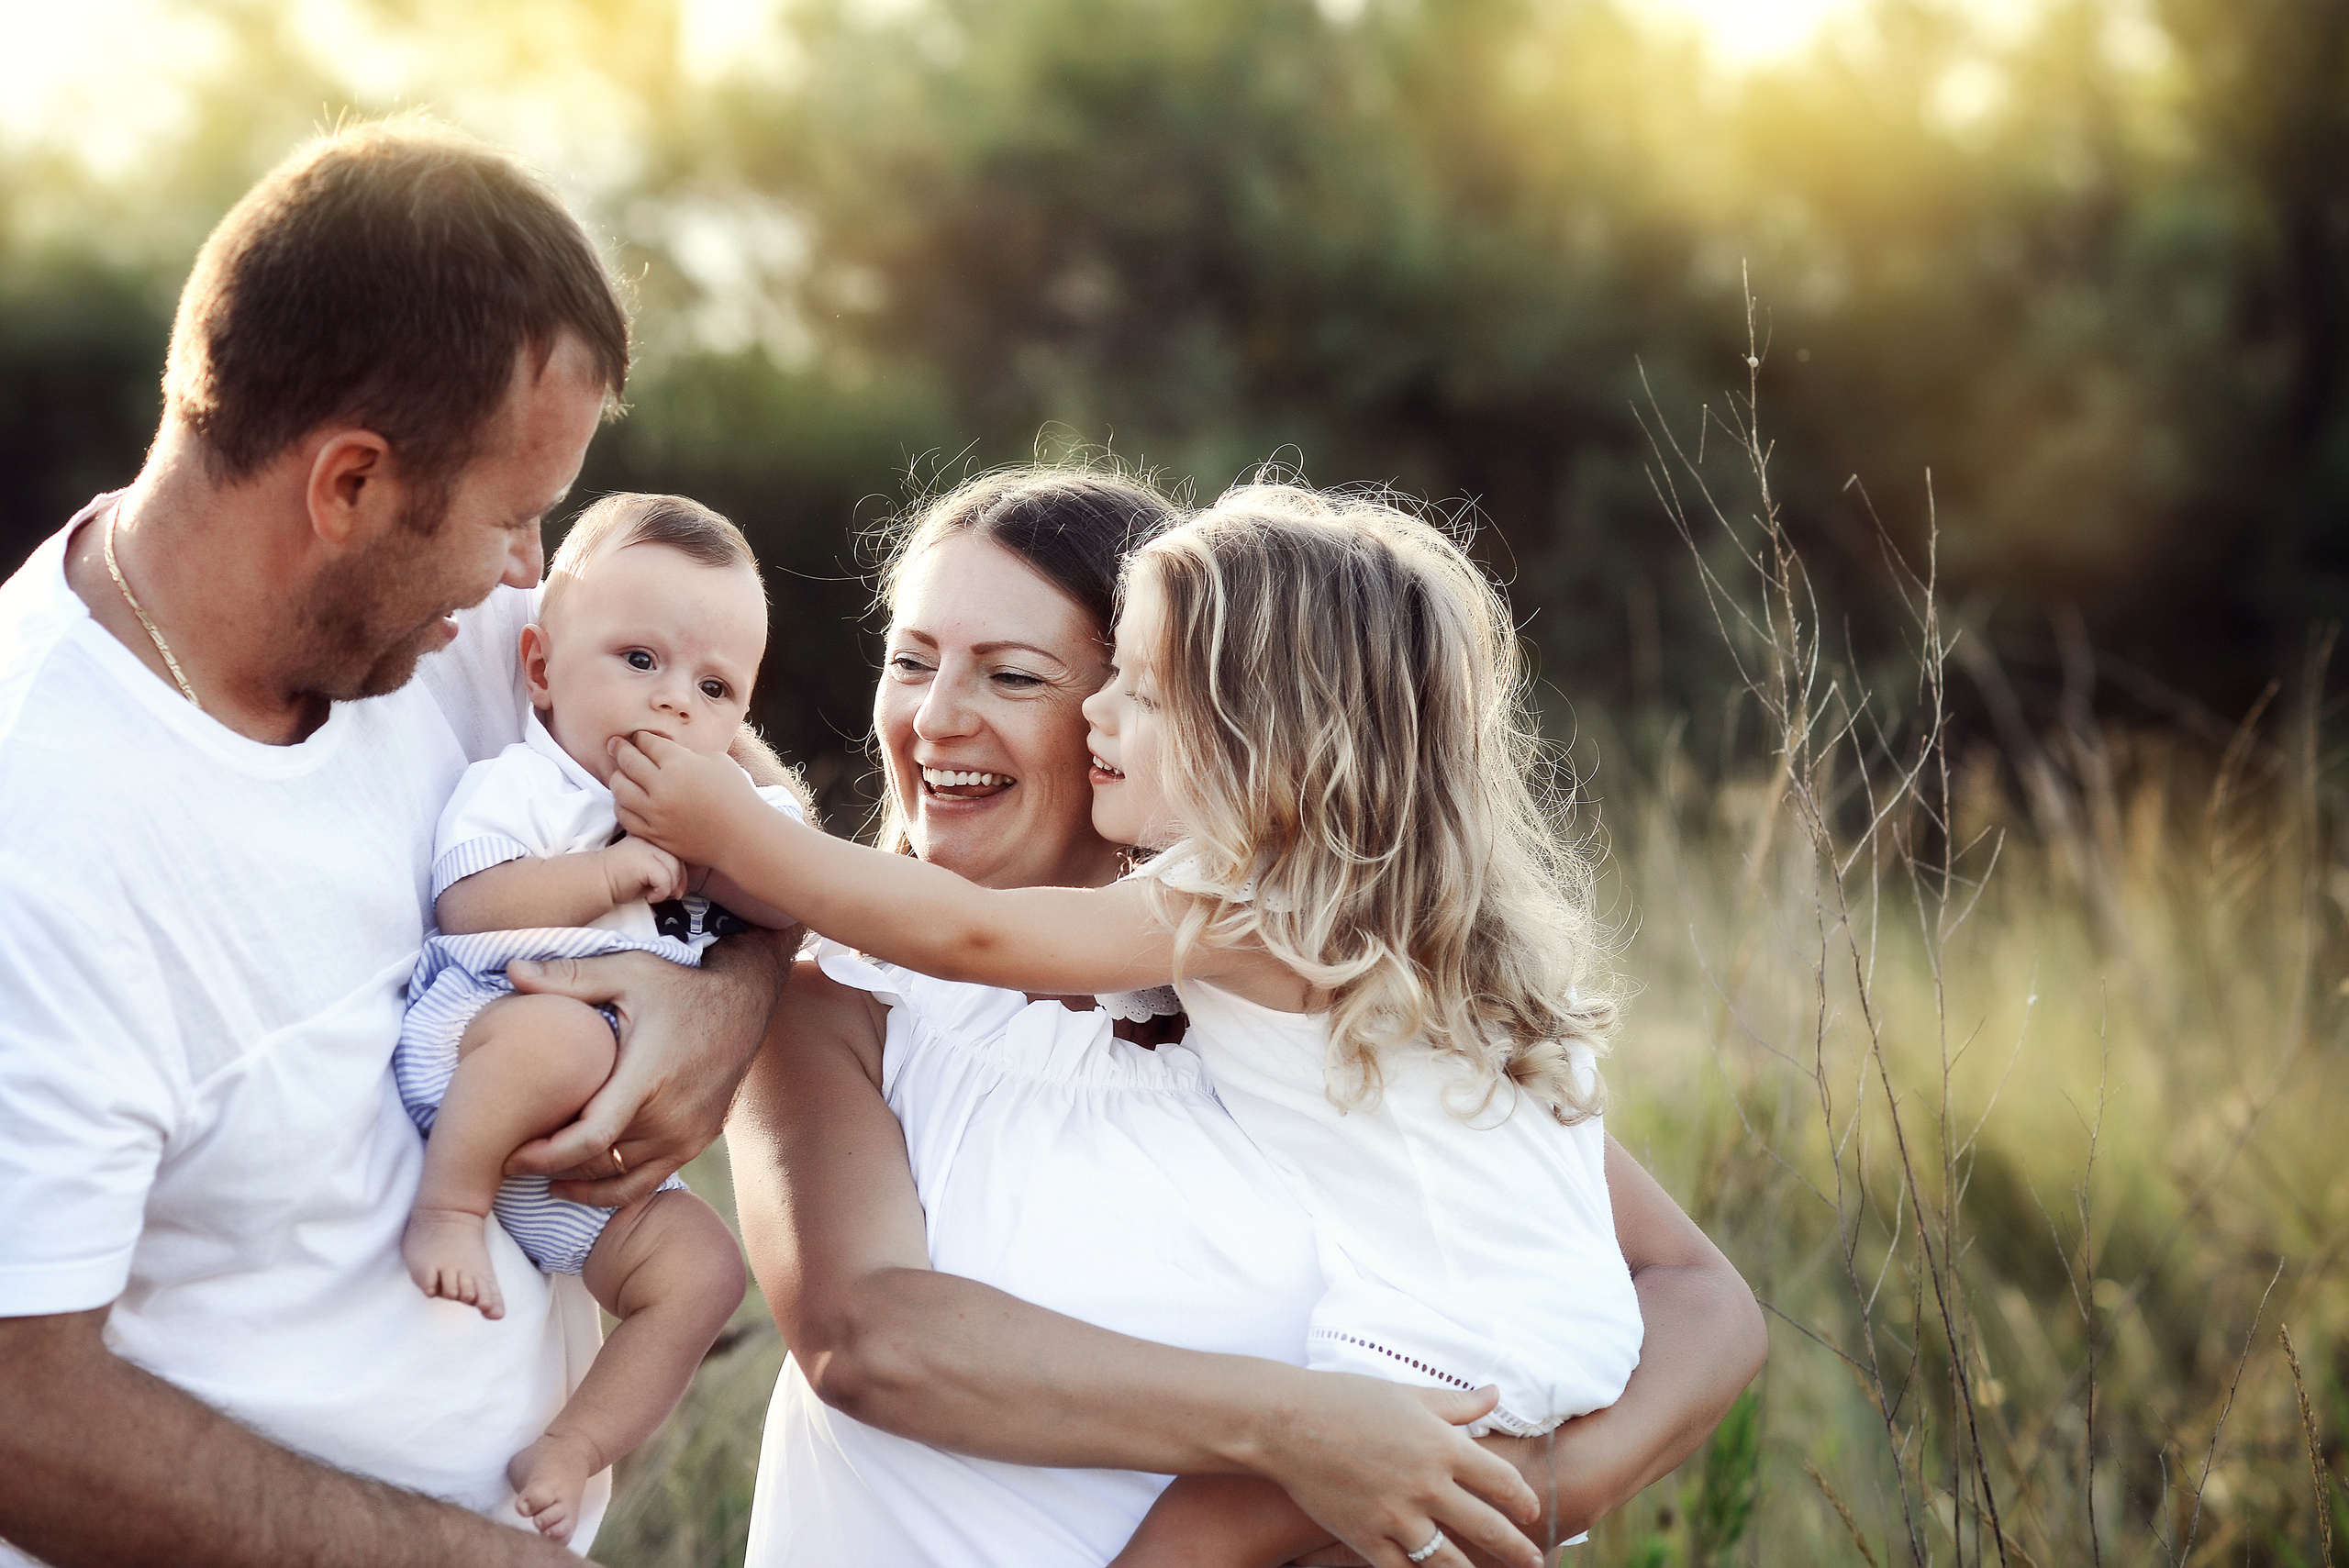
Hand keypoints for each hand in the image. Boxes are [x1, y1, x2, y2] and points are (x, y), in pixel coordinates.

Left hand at [500, 934, 787, 1204]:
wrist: (744, 1003)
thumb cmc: (679, 986)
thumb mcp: (626, 971)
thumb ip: (568, 977)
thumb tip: (511, 969)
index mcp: (647, 1079)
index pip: (590, 1139)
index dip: (545, 1156)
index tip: (511, 1156)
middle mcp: (671, 1118)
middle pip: (596, 1163)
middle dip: (550, 1166)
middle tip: (509, 1159)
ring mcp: (686, 1135)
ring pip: (617, 1178)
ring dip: (575, 1179)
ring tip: (537, 1168)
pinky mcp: (694, 1142)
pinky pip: (645, 1183)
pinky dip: (608, 1190)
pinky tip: (575, 1183)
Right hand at [601, 837, 685, 906]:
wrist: (596, 883)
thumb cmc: (621, 880)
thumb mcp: (647, 869)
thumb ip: (665, 869)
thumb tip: (681, 885)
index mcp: (651, 838)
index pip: (678, 851)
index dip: (682, 871)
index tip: (675, 887)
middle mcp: (649, 839)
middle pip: (679, 859)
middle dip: (681, 880)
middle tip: (673, 895)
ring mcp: (645, 848)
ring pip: (674, 868)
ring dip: (671, 887)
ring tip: (658, 895)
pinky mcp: (642, 861)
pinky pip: (665, 879)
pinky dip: (661, 893)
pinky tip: (650, 897)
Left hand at [608, 731, 761, 867]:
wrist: (744, 836)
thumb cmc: (736, 794)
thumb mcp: (716, 760)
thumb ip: (685, 752)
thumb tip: (664, 750)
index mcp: (679, 763)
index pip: (646, 742)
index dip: (640, 737)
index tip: (638, 737)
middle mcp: (662, 786)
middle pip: (627, 761)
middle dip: (619, 749)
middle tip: (615, 745)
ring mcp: (655, 813)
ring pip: (619, 788)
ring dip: (617, 777)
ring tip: (621, 773)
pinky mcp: (654, 834)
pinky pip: (624, 815)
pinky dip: (622, 804)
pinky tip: (627, 799)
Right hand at [1259, 1378, 1542, 1567]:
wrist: (1286, 1422)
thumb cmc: (1346, 1399)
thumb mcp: (1408, 1393)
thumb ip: (1456, 1403)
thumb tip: (1494, 1394)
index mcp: (1442, 1445)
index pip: (1501, 1480)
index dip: (1523, 1499)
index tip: (1532, 1511)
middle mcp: (1426, 1485)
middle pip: (1486, 1527)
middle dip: (1516, 1548)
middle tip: (1534, 1560)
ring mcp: (1396, 1516)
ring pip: (1449, 1561)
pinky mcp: (1366, 1537)